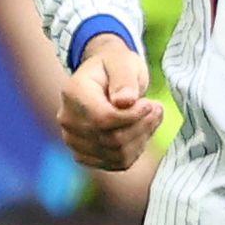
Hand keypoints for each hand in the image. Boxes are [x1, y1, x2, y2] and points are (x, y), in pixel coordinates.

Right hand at [57, 34, 162, 171]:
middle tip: (156, 108)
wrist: (106, 76)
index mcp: (73, 93)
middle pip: (111, 139)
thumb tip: (124, 101)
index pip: (103, 119)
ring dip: (142, 138)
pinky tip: (141, 131)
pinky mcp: (86, 154)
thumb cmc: (116, 65)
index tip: (151, 104)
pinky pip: (117, 163)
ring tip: (152, 117)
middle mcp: (68, 119)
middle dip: (141, 126)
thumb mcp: (123, 61)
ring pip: (116, 154)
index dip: (132, 117)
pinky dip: (135, 150)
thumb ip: (124, 79)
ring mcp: (73, 140)